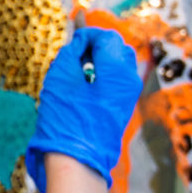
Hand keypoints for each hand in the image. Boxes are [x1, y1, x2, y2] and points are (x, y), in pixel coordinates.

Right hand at [25, 27, 141, 191]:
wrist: (76, 159)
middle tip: (74, 51)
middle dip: (97, 44)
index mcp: (118, 70)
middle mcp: (130, 80)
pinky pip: (116, 80)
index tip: (71, 39)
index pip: (106, 37)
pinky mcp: (123, 107)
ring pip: (118, 63)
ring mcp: (129, 95)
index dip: (87, 34)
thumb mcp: (61, 76)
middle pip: (118, 47)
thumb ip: (72, 51)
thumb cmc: (65, 117)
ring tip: (76, 69)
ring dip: (100, 59)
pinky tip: (83, 84)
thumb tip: (81, 40)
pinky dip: (102, 74)